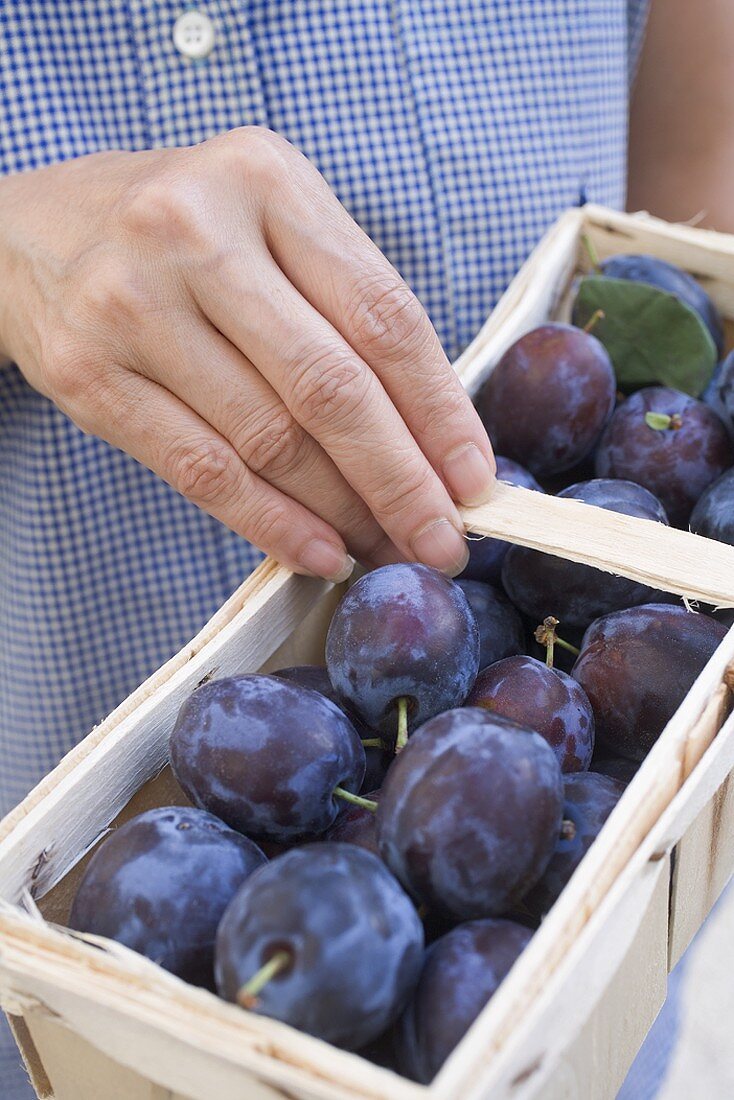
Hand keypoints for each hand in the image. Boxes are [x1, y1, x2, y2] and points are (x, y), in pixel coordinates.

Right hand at [0, 128, 493, 578]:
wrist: (30, 233)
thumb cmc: (181, 231)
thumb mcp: (270, 219)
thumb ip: (346, 302)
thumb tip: (432, 431)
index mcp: (267, 181)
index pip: (383, 315)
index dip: (440, 411)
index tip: (475, 479)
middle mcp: (196, 234)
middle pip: (331, 386)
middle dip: (402, 480)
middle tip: (445, 539)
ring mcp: (133, 305)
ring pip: (269, 438)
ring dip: (343, 511)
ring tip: (388, 548)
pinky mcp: (90, 375)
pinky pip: (201, 470)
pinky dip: (270, 523)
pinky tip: (318, 551)